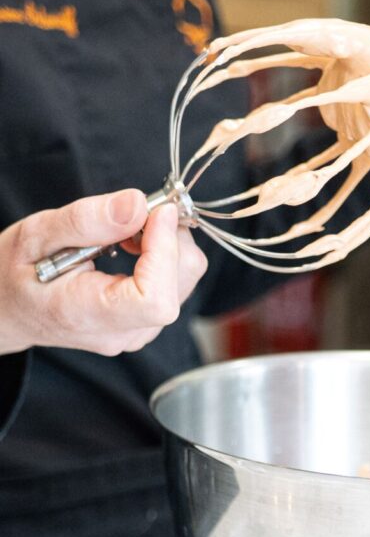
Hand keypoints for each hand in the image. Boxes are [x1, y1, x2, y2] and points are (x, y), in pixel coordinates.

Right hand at [0, 189, 206, 355]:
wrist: (7, 308)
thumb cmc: (13, 273)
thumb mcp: (36, 235)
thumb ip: (85, 220)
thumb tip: (138, 203)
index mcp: (89, 315)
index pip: (155, 299)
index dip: (165, 251)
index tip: (156, 211)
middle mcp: (121, 333)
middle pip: (178, 286)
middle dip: (170, 238)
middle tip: (138, 211)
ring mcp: (136, 332)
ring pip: (184, 282)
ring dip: (169, 244)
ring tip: (127, 230)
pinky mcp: (145, 322)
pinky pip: (176, 285)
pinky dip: (165, 256)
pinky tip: (133, 244)